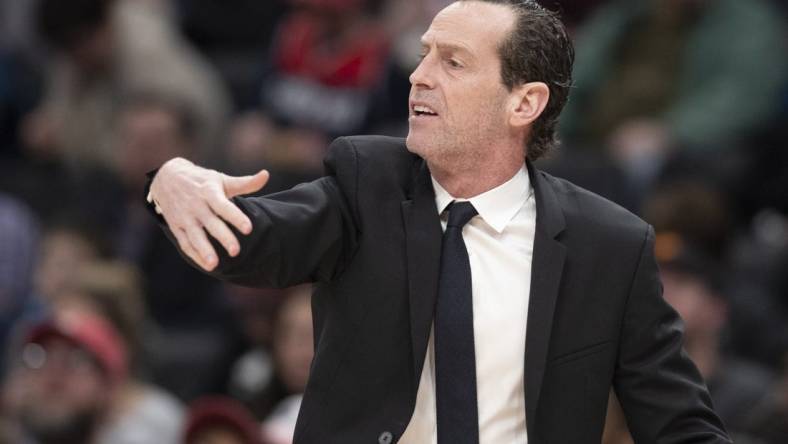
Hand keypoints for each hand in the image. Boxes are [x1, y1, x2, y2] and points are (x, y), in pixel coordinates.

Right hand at [149, 157, 268, 270]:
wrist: (166, 178)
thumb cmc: (202, 181)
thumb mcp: (221, 179)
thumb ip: (245, 183)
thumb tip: (266, 175)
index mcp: (209, 192)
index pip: (224, 206)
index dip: (236, 217)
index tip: (248, 229)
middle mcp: (196, 205)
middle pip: (211, 223)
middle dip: (223, 237)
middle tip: (236, 251)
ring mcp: (185, 217)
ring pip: (195, 236)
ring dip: (204, 250)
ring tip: (214, 264)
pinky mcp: (176, 226)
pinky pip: (185, 242)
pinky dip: (194, 254)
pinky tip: (207, 265)